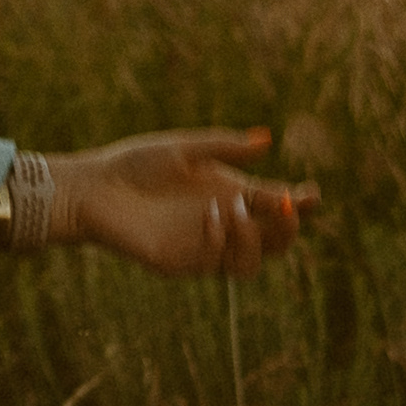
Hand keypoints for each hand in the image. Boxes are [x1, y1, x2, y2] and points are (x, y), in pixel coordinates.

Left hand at [53, 126, 317, 279]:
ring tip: (235, 209)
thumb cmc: (135, 165)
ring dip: (254, 237)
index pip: (276, 205)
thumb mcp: (185, 149)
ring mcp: (205, 248)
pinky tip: (210, 218)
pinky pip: (216, 263)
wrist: (94, 189)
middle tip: (283, 205)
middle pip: (275, 241)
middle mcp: (224, 224)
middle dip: (288, 228)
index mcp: (230, 194)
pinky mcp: (182, 264)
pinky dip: (221, 240)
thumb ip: (225, 148)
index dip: (299, 204)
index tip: (311, 195)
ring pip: (252, 262)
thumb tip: (267, 140)